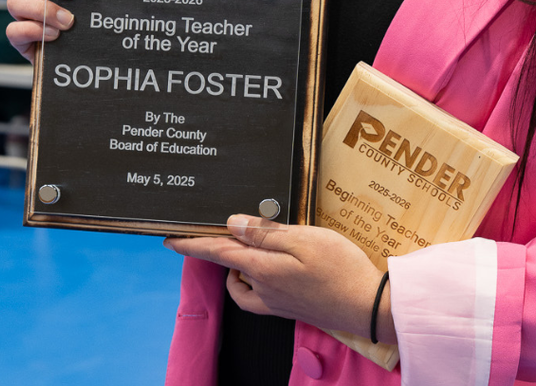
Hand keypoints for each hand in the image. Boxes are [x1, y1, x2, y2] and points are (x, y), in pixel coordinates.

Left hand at [164, 215, 394, 343]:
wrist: (367, 306)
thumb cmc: (339, 267)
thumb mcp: (304, 239)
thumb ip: (265, 233)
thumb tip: (231, 225)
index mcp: (262, 269)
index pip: (218, 252)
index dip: (192, 244)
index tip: (169, 239)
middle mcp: (262, 289)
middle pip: (229, 266)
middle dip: (217, 250)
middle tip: (216, 232)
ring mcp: (275, 303)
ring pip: (241, 284)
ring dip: (236, 266)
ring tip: (246, 245)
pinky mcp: (288, 308)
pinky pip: (256, 296)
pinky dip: (251, 282)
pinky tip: (266, 270)